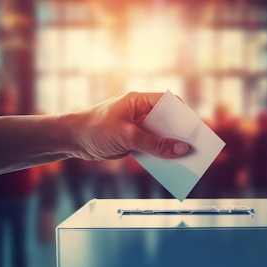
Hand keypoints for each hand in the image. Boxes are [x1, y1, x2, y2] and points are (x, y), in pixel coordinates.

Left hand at [64, 92, 189, 160]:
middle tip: (196, 147)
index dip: (183, 114)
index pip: (168, 102)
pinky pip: (151, 147)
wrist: (71, 139)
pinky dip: (159, 155)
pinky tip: (169, 166)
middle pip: (167, 121)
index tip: (196, 128)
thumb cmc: (95, 129)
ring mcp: (136, 126)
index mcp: (139, 100)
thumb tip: (181, 149)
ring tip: (186, 160)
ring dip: (170, 147)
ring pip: (160, 136)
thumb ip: (155, 144)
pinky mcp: (132, 140)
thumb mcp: (128, 136)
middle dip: (180, 134)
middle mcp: (140, 111)